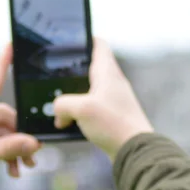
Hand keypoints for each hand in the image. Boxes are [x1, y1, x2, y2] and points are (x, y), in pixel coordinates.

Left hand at [0, 44, 40, 182]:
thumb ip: (10, 147)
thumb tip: (34, 144)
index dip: (2, 66)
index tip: (10, 47)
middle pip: (4, 117)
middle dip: (20, 135)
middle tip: (32, 153)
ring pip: (3, 133)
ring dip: (16, 148)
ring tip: (25, 166)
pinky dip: (6, 155)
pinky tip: (14, 170)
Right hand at [53, 39, 152, 159]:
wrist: (135, 150)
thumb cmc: (113, 124)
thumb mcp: (81, 110)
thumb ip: (63, 105)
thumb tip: (59, 113)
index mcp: (107, 72)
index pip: (99, 45)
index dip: (85, 38)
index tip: (71, 38)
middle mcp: (113, 83)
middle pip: (91, 68)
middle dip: (72, 72)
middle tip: (55, 75)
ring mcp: (114, 100)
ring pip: (89, 90)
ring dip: (74, 96)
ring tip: (59, 103)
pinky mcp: (112, 116)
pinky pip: (92, 108)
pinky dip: (80, 112)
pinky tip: (70, 123)